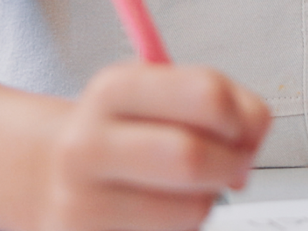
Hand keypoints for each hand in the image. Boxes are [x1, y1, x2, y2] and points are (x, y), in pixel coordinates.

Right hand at [37, 62, 271, 230]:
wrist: (54, 178)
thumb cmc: (130, 134)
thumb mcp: (166, 95)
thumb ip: (225, 105)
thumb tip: (254, 137)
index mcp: (113, 90)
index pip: (204, 93)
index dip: (242, 115)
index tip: (244, 129)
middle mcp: (87, 145)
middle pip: (190, 157)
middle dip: (232, 164)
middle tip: (236, 165)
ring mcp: (79, 206)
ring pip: (191, 210)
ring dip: (209, 201)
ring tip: (187, 190)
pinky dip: (185, 228)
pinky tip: (163, 214)